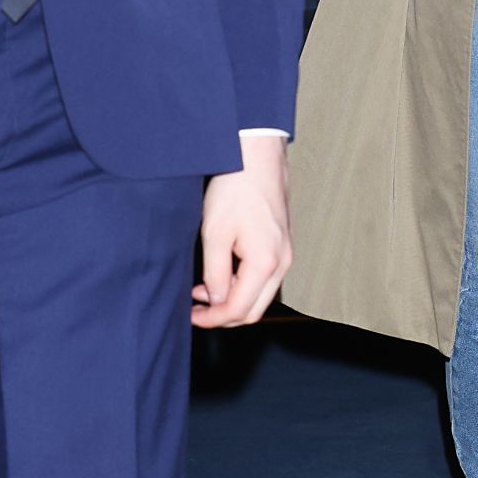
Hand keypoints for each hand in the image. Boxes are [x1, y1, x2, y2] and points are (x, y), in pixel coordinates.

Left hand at [192, 134, 291, 329]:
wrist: (256, 159)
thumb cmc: (236, 189)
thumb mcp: (215, 233)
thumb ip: (215, 273)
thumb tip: (215, 300)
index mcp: (266, 263)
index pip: (239, 309)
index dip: (213, 318)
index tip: (192, 315)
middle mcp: (282, 263)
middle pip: (254, 310)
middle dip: (224, 315)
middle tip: (197, 309)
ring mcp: (285, 255)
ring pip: (260, 296)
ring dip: (233, 300)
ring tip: (204, 290)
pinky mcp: (282, 246)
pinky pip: (265, 279)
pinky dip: (243, 285)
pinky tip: (223, 274)